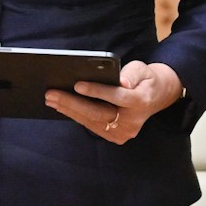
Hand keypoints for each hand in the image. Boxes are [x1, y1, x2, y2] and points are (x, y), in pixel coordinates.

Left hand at [45, 60, 182, 143]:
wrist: (155, 97)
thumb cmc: (144, 79)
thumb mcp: (142, 69)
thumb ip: (132, 74)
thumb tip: (122, 82)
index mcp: (141, 102)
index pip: (117, 97)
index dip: (96, 91)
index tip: (77, 84)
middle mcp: (132, 121)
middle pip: (98, 113)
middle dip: (72, 103)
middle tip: (51, 94)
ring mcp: (124, 133)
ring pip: (92, 122)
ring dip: (68, 110)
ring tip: (50, 99)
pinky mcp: (115, 136)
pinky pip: (92, 126)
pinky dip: (75, 115)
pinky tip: (60, 106)